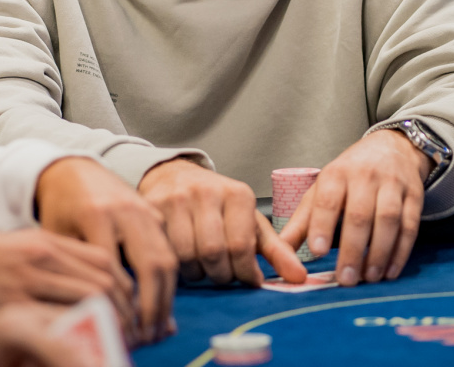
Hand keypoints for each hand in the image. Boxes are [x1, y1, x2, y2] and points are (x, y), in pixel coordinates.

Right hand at [0, 229, 133, 338]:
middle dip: (125, 308)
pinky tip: (83, 346)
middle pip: (104, 279)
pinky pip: (58, 318)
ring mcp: (29, 277)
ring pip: (89, 297)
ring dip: (109, 322)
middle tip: (133, 332)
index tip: (134, 309)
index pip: (105, 261)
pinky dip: (78, 333)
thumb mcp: (24, 249)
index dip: (126, 287)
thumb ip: (58, 262)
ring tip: (116, 342)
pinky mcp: (12, 302)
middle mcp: (45, 255)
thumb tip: (96, 284)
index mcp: (50, 241)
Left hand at [36, 156, 177, 344]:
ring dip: (166, 297)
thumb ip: (76, 272)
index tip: (120, 332)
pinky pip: (170, 250)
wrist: (73, 170)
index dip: (120, 306)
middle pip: (152, 264)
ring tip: (156, 326)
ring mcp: (145, 210)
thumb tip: (95, 318)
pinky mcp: (156, 212)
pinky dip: (168, 280)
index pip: (115, 271)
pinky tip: (159, 303)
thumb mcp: (57, 238)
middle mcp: (127, 211)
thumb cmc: (60, 209)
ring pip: (168, 259)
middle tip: (148, 336)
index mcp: (96, 215)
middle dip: (153, 306)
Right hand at [138, 157, 305, 285]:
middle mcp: (207, 192)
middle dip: (220, 274)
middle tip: (223, 274)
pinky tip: (183, 260)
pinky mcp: (153, 207)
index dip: (245, 272)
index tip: (247, 278)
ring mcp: (178, 198)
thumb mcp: (250, 222)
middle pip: (213, 253)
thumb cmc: (217, 205)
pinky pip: (164, 250)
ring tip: (203, 267)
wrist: (175, 176)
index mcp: (237, 194)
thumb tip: (300, 278)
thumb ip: (277, 251)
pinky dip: (176, 265)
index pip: (241, 246)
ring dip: (197, 273)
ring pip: (187, 256)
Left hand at [279, 130, 427, 286]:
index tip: (318, 251)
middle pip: (360, 215)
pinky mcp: (414, 195)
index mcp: (337, 174)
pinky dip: (401, 251)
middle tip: (345, 278)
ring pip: (388, 220)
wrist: (391, 148)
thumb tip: (279, 254)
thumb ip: (301, 223)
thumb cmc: (350, 175)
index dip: (322, 225)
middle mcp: (365, 176)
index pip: (328, 199)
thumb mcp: (321, 190)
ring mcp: (392, 185)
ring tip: (369, 278)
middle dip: (352, 249)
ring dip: (379, 253)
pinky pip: (410, 225)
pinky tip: (390, 271)